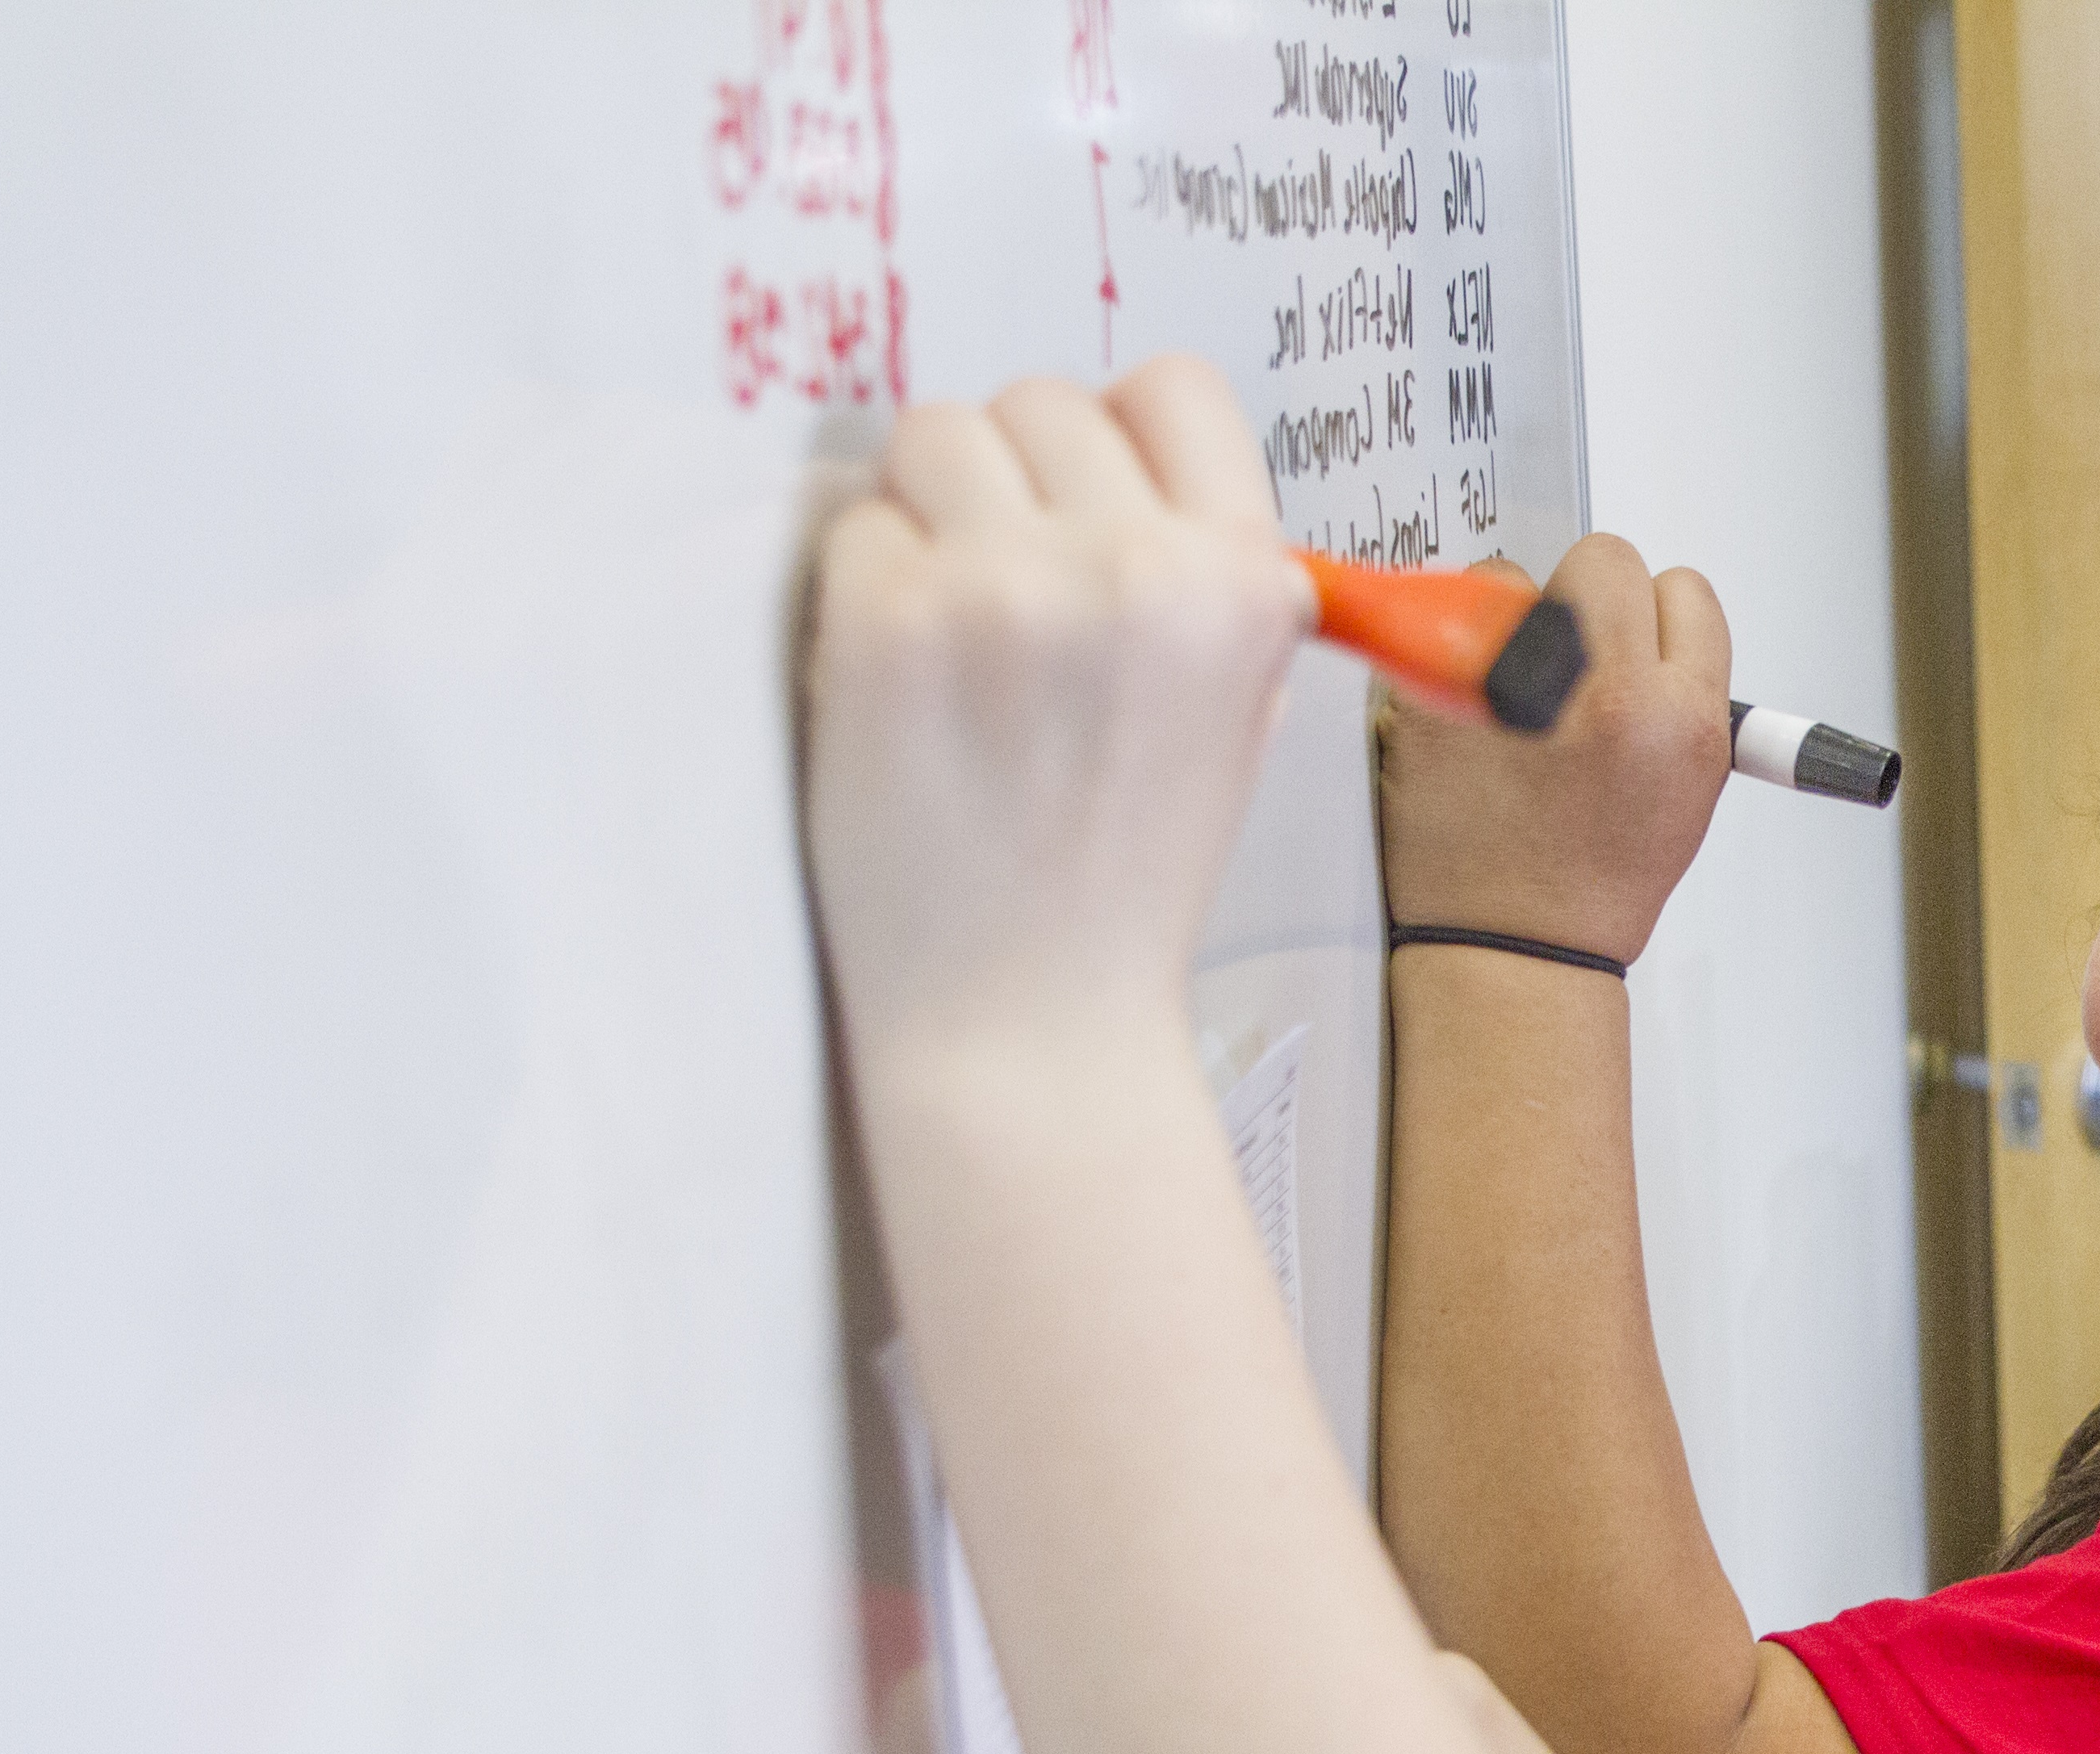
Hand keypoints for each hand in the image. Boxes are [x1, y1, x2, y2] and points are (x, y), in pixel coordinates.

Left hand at [804, 358, 1316, 1076]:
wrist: (1030, 1021)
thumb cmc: (1128, 876)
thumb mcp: (1238, 717)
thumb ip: (1206, 581)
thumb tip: (1122, 467)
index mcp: (1242, 586)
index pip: (1176, 386)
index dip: (1120, 435)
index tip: (1090, 500)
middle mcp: (1137, 567)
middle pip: (1041, 401)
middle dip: (1013, 480)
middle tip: (1006, 590)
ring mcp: (1008, 587)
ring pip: (935, 431)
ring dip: (929, 510)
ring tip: (949, 624)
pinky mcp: (889, 621)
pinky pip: (857, 523)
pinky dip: (867, 585)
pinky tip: (902, 679)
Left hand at [1376, 533, 1733, 965]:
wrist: (1513, 943)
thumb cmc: (1595, 881)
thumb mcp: (1688, 792)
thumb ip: (1679, 698)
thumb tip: (1648, 628)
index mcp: (1683, 716)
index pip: (1684, 593)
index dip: (1656, 615)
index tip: (1635, 640)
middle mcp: (1609, 692)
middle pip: (1606, 559)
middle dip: (1590, 596)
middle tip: (1571, 655)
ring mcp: (1519, 687)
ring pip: (1515, 577)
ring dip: (1511, 618)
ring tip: (1512, 694)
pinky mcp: (1439, 694)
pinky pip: (1443, 621)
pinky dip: (1450, 651)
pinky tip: (1466, 711)